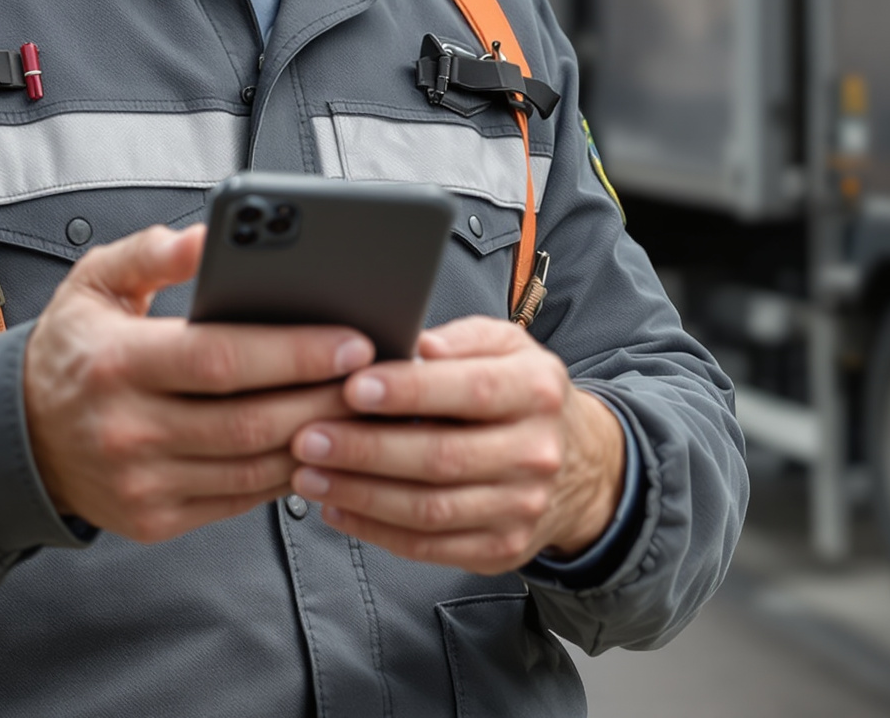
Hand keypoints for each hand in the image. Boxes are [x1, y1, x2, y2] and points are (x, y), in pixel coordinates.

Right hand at [20, 224, 374, 542]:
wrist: (18, 439)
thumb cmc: (74, 351)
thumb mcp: (94, 285)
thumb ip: (150, 253)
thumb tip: (208, 236)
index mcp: (116, 363)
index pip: (220, 360)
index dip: (293, 352)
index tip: (352, 339)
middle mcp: (127, 430)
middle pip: (249, 421)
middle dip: (323, 398)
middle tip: (376, 375)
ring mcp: (141, 483)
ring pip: (252, 467)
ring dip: (316, 439)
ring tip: (361, 408)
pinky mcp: (155, 520)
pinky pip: (239, 500)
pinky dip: (285, 473)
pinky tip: (316, 442)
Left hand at [286, 316, 626, 573]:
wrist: (581, 466)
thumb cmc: (521, 395)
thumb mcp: (508, 347)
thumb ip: (461, 340)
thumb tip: (414, 346)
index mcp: (537, 390)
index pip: (470, 391)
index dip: (408, 392)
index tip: (351, 386)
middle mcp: (535, 452)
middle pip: (441, 457)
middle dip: (367, 449)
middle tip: (308, 436)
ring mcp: (521, 508)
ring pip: (429, 509)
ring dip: (360, 494)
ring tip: (308, 474)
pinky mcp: (501, 549)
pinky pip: (429, 546)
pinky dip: (376, 530)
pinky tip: (338, 507)